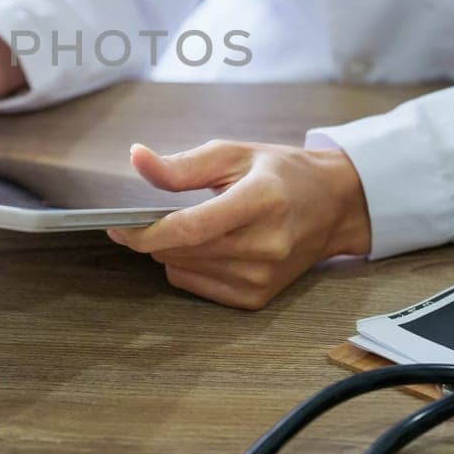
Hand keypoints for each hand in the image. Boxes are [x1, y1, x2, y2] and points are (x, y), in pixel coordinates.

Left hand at [107, 140, 371, 309]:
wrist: (334, 206)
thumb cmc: (282, 174)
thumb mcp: (233, 154)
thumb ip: (182, 165)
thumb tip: (137, 159)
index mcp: (262, 201)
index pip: (192, 228)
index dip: (147, 231)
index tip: (119, 225)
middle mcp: (266, 245)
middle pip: (182, 251)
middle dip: (157, 234)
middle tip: (162, 214)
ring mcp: (263, 277)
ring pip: (182, 270)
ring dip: (174, 250)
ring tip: (202, 226)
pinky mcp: (258, 298)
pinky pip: (196, 286)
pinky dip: (189, 267)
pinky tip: (213, 247)